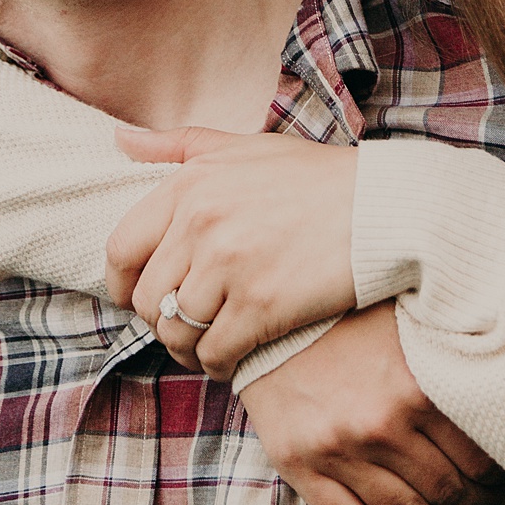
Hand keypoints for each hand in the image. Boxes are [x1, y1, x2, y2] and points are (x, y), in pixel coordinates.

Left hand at [106, 126, 357, 377]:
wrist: (384, 209)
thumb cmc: (317, 178)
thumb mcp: (245, 146)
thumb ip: (180, 144)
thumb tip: (120, 139)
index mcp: (190, 184)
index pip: (121, 248)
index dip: (122, 283)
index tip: (138, 298)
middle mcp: (200, 223)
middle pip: (146, 298)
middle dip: (159, 321)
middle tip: (183, 326)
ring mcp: (228, 266)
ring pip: (175, 331)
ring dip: (186, 348)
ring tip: (207, 346)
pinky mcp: (259, 305)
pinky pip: (212, 353)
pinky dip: (215, 364)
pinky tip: (233, 358)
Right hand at [239, 304, 504, 504]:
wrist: (267, 316)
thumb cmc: (347, 315)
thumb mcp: (406, 327)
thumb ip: (447, 365)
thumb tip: (503, 395)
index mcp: (413, 389)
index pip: (477, 458)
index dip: (500, 479)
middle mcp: (378, 425)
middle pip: (447, 491)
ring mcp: (337, 451)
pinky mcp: (300, 467)